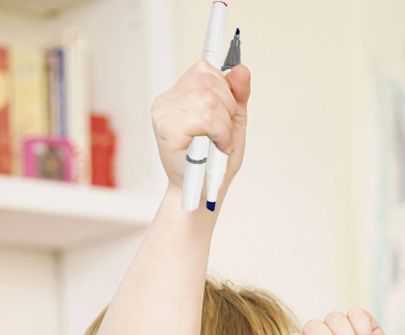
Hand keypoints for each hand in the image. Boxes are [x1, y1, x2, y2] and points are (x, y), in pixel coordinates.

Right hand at [151, 61, 249, 195]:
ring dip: (224, 126)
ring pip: (209, 99)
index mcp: (178, 96)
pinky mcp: (167, 128)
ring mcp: (163, 113)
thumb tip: (241, 70)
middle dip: (227, 110)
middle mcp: (167, 101)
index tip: (226, 115)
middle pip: (208, 81)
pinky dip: (220, 133)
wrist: (203, 195)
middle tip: (223, 136)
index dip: (224, 91)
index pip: (204, 70)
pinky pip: (205, 116)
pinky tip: (216, 147)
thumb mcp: (232, 124)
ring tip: (219, 144)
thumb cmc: (214, 165)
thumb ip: (237, 96)